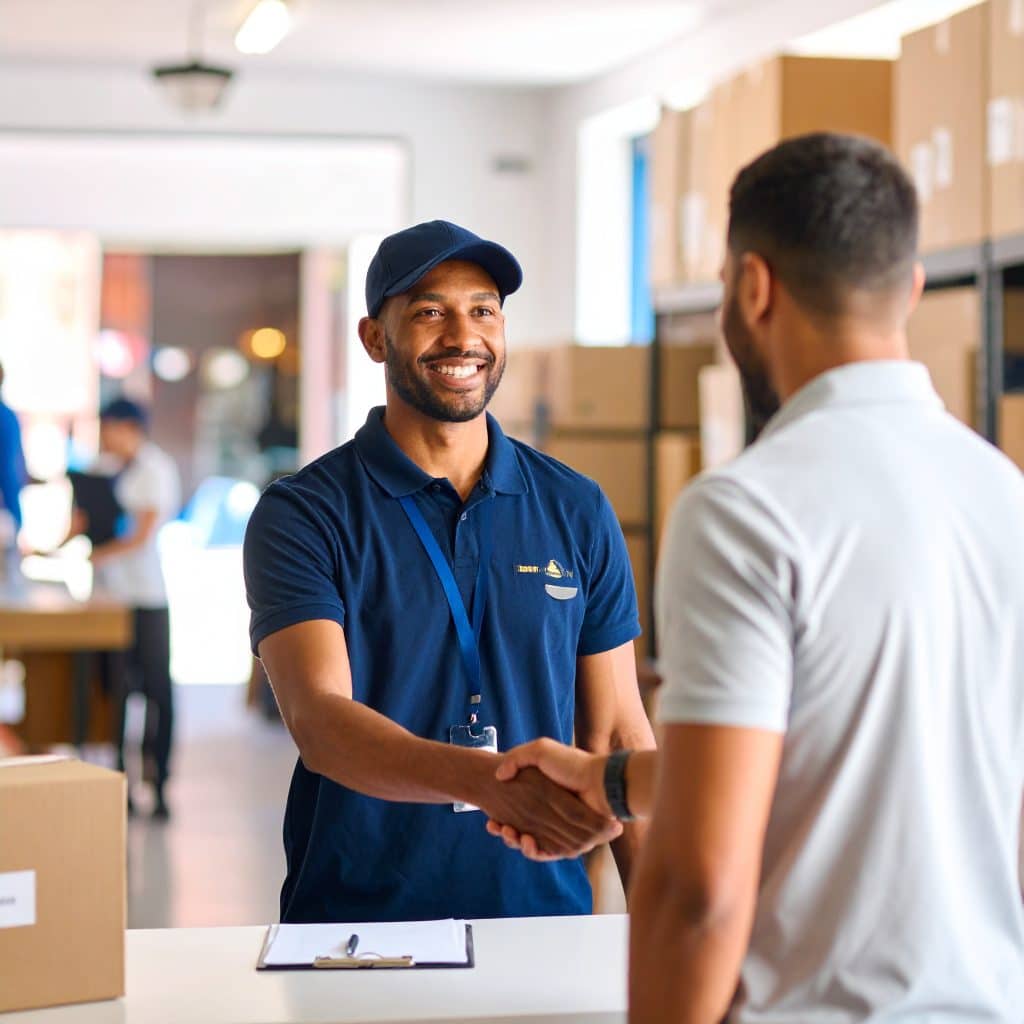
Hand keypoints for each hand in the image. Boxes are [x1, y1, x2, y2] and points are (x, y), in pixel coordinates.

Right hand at [475, 764, 620, 861]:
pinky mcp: (567, 843)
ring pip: (530, 842)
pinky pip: (546, 853)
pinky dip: (532, 851)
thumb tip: (499, 775)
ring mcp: (558, 829)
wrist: (599, 782)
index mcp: (543, 796)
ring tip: (506, 832)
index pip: (516, 811)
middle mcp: (550, 814)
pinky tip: (523, 841)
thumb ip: (517, 759)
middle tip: (493, 825)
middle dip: (504, 830)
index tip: (489, 818)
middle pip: (520, 829)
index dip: (500, 816)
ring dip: (514, 840)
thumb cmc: (571, 765)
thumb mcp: (540, 750)